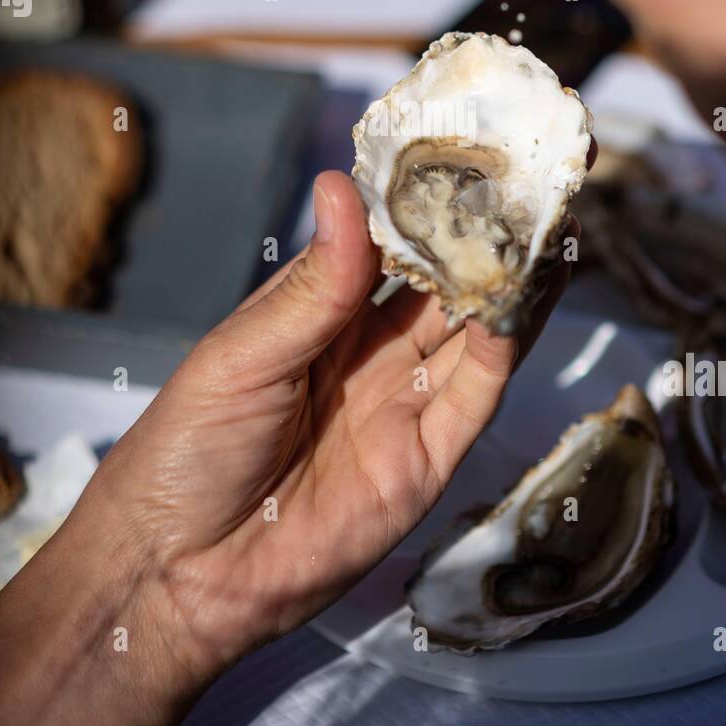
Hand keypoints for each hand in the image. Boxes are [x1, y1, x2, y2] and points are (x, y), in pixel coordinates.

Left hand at [0, 172, 570, 725]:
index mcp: (314, 314)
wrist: (176, 576)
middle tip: (528, 177)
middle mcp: (366, 353)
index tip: (463, 149)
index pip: (383, 245)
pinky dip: (507, 344)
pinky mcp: (426, 461)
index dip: (422, 201)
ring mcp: (400, 405)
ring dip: (509, 280)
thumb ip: (312, 287)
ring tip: (548, 221)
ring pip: (470, 331)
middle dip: (482, 235)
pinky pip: (476, 393)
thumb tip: (340, 187)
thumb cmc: (184, 453)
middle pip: (438, 284)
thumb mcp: (242, 357)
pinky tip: (528, 294)